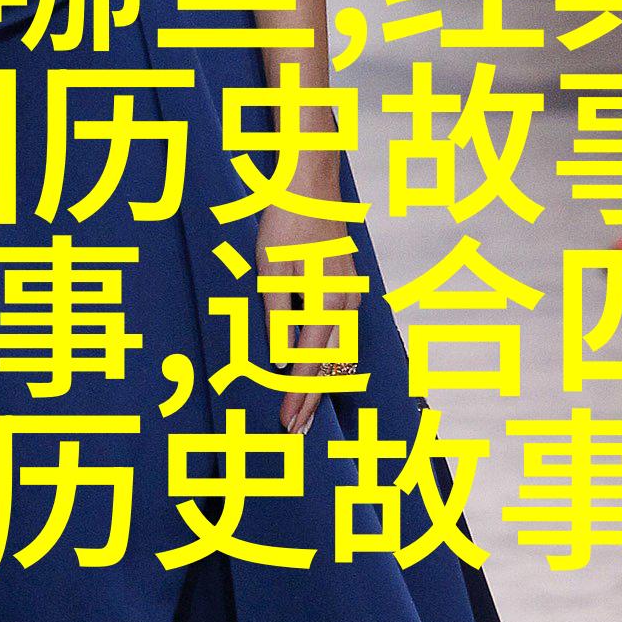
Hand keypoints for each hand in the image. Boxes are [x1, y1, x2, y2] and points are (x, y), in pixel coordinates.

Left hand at [256, 183, 364, 436]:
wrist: (311, 188)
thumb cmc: (285, 226)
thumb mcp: (270, 274)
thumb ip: (278, 319)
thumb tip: (280, 362)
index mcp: (326, 303)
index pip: (308, 364)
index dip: (297, 397)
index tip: (287, 424)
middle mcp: (345, 305)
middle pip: (329, 367)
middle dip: (311, 401)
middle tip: (296, 433)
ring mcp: (351, 298)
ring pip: (337, 354)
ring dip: (320, 384)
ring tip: (304, 413)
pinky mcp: (348, 290)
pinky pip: (340, 336)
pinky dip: (327, 360)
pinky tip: (316, 374)